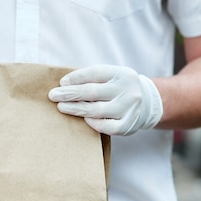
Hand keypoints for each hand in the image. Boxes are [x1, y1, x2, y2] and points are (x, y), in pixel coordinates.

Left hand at [48, 64, 162, 135]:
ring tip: (61, 107)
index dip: (76, 77)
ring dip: (76, 109)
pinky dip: (93, 123)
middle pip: (93, 92)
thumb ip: (92, 78)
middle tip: (53, 95)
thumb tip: (64, 85)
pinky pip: (106, 127)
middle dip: (70, 93)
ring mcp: (129, 109)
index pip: (95, 73)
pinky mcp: (128, 125)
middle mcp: (127, 90)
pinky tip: (83, 119)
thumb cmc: (118, 88)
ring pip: (97, 110)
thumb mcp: (112, 77)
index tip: (61, 82)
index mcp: (122, 74)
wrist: (147, 103)